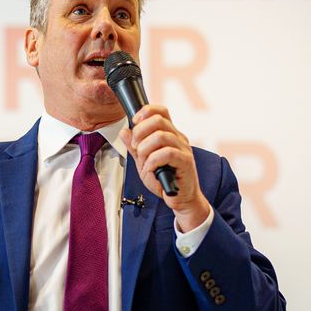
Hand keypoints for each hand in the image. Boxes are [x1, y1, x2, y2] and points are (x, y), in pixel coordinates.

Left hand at [119, 105, 209, 231]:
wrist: (181, 199)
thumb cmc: (164, 180)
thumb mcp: (143, 162)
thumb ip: (134, 147)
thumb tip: (124, 131)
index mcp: (169, 134)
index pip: (160, 111)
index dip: (145, 111)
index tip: (134, 122)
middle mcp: (178, 138)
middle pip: (158, 120)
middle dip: (139, 132)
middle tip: (135, 147)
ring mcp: (183, 148)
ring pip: (160, 136)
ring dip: (145, 149)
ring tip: (144, 162)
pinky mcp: (185, 161)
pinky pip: (166, 153)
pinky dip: (152, 161)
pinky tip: (151, 169)